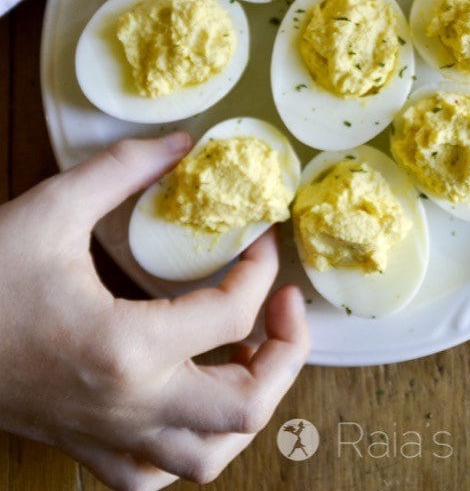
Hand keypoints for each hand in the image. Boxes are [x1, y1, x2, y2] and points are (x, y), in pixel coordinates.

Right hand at [0, 133, 309, 489]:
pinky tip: (189, 403)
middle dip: (285, 353)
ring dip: (246, 408)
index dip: (261, 269)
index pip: (232, 314)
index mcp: (125, 345)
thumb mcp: (52, 207)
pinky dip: (189, 447)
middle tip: (283, 307)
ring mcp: (107, 436)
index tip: (261, 239)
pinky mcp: (85, 447)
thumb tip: (184, 144)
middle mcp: (127, 404)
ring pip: (208, 458)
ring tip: (251, 356)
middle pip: (245, 407)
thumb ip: (125, 168)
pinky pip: (153, 476)